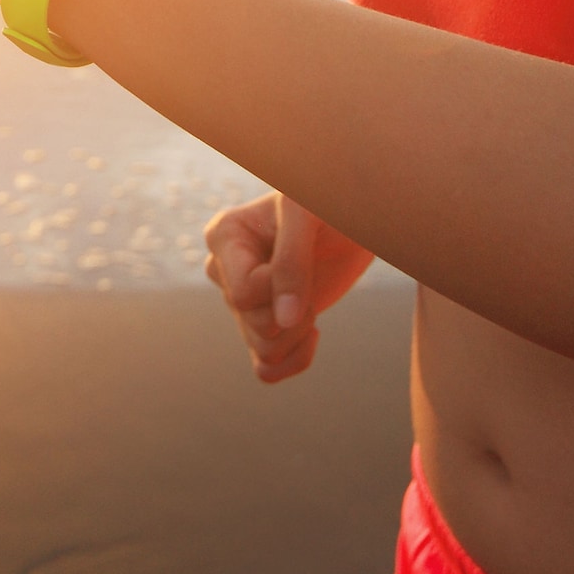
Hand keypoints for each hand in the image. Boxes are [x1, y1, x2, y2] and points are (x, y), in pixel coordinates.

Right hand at [204, 191, 324, 382]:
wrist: (349, 220)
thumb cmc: (325, 205)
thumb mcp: (307, 216)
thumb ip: (291, 262)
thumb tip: (284, 321)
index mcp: (224, 236)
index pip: (244, 295)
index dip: (282, 288)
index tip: (304, 257)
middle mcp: (224, 271)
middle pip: (253, 324)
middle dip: (295, 312)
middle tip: (312, 279)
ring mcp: (242, 302)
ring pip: (262, 349)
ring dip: (299, 335)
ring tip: (312, 302)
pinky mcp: (263, 325)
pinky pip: (267, 369)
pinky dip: (295, 361)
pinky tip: (314, 333)